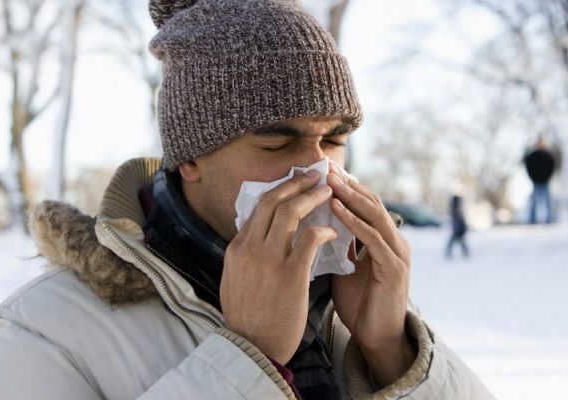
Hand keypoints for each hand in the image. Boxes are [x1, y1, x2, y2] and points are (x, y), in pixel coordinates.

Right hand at [220, 170, 337, 364]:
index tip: (294, 183)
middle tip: (314, 174)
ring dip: (311, 196)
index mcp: (236, 249)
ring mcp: (269, 260)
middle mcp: (249, 248)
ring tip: (328, 190)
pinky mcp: (291, 274)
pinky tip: (333, 231)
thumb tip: (254, 235)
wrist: (251, 349)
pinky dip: (324, 229)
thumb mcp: (234, 280)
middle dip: (295, 182)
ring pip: (290, 212)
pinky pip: (311, 238)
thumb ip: (244, 255)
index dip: (279, 191)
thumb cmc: (247, 318)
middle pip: (272, 201)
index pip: (256, 209)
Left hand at [327, 165, 414, 385]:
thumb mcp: (343, 267)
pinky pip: (374, 239)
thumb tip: (311, 222)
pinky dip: (354, 222)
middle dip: (346, 183)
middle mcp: (392, 240)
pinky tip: (336, 209)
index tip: (321, 170)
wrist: (376, 338)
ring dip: (350, 195)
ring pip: (374, 214)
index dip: (343, 186)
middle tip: (325, 166)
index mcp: (380, 239)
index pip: (362, 203)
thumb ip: (335, 244)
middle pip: (370, 202)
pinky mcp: (395, 269)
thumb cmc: (359, 303)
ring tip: (330, 181)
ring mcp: (397, 253)